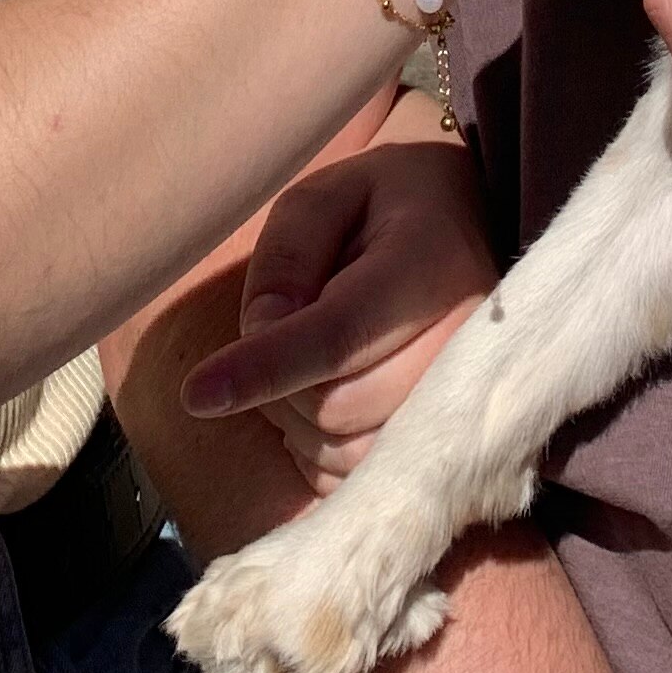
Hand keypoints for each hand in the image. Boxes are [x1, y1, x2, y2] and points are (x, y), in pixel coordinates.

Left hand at [180, 127, 498, 493]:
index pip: (339, 334)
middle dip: (280, 383)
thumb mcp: (329, 195)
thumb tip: (260, 332)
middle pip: (339, 404)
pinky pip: (364, 478)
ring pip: (349, 452)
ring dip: (300, 419)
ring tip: (306, 363)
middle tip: (280, 331)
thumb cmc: (391, 207)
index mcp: (428, 266)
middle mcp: (465, 345)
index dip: (265, 368)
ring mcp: (470, 404)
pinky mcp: (454, 444)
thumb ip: (287, 253)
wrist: (476, 232)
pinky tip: (328, 397)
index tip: (195, 393)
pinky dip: (323, 448)